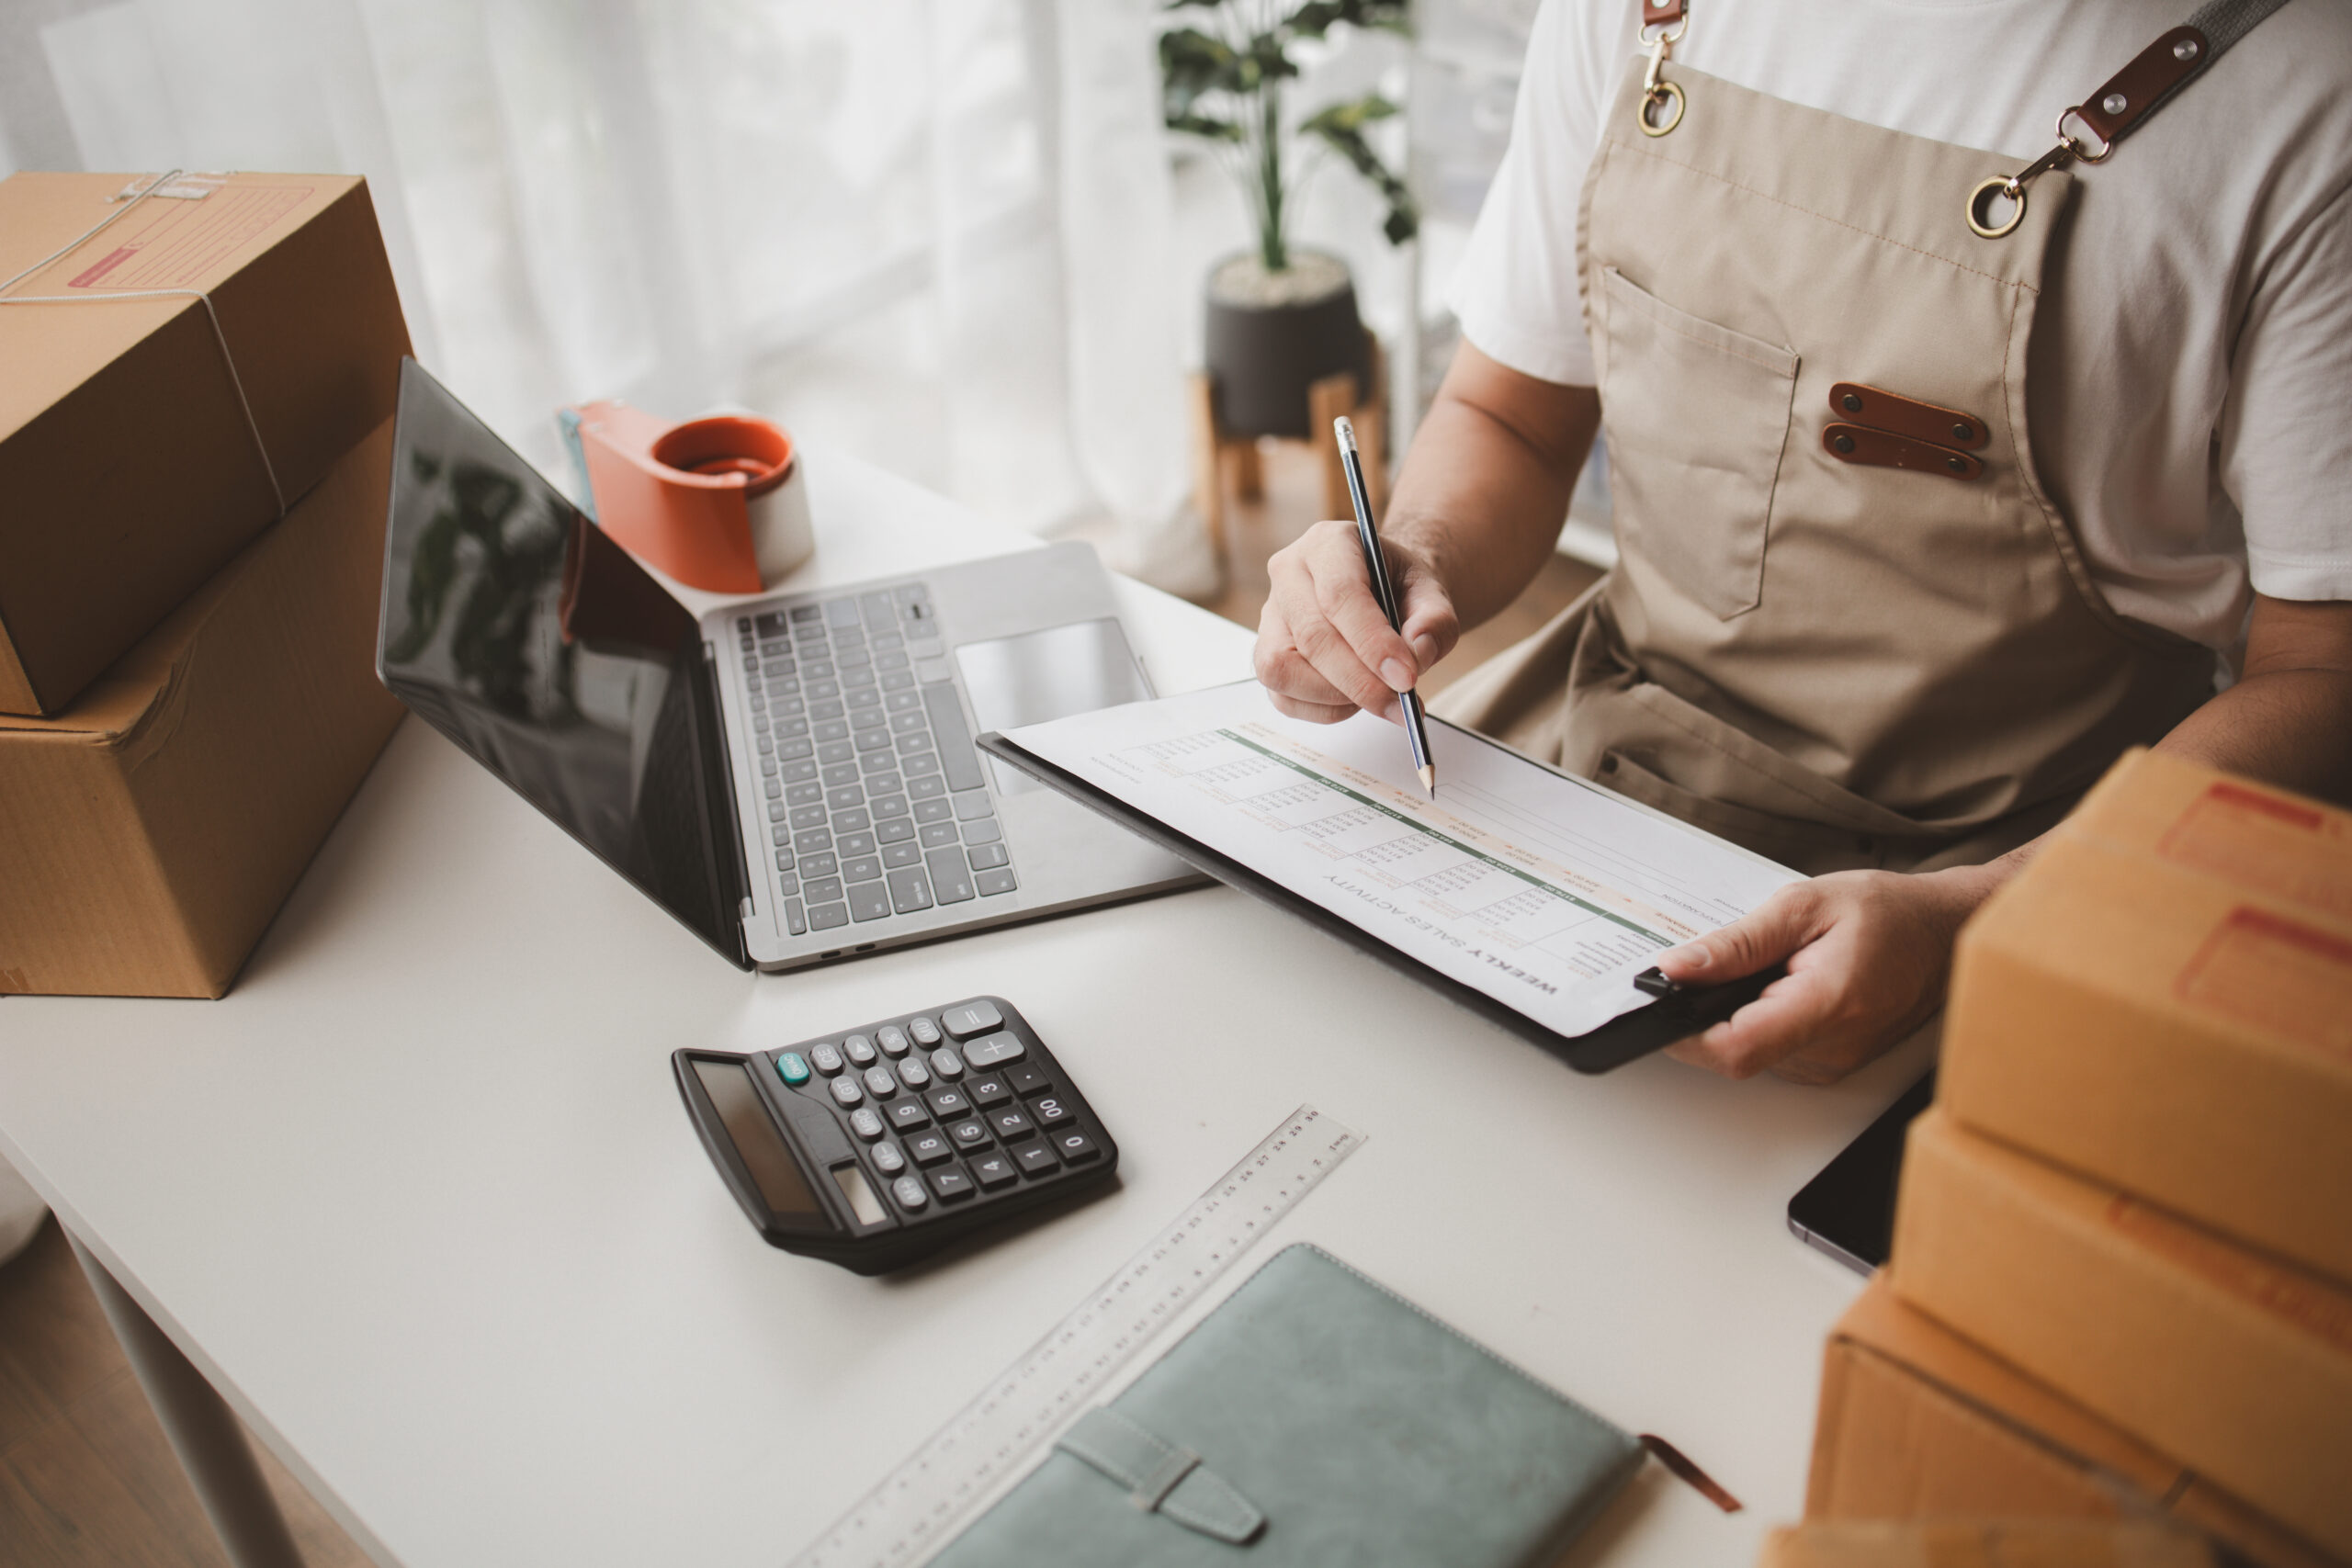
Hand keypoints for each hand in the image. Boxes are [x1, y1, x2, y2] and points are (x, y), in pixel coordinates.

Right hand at [1254, 520, 1458, 723]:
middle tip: (1401, 702)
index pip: (1340, 595)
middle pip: (1312, 637)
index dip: (1373, 642)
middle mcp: (1288, 574)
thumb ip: (1435, 621)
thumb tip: (1417, 656)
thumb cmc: (1400, 589)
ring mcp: (1270, 617)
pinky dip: (1324, 710)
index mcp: (1328, 543)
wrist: (1382, 593)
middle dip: (1360, 681)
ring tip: (1378, 696)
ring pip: (1283, 669)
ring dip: (1336, 697)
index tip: (1406, 677)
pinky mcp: (1265, 655)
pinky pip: (1283, 697)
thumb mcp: (1432, 594)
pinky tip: (1355, 701)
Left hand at [1652, 866, 2005, 1083]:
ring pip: (1751, 1053)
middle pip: (1735, 1053)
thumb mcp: (1804, 906)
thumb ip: (1736, 943)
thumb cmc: (1890, 913)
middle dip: (1706, 1013)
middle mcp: (1831, 1048)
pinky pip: (1774, 1051)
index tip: (1660, 1004)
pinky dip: (1760, 1019)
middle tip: (1710, 968)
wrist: (1947, 933)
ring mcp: (1833, 1063)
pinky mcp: (1831, 1065)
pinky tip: (1779, 985)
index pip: (1735, 1048)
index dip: (1684, 1034)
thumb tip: (1677, 969)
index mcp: (1827, 1004)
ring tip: (1763, 968)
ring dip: (1736, 1015)